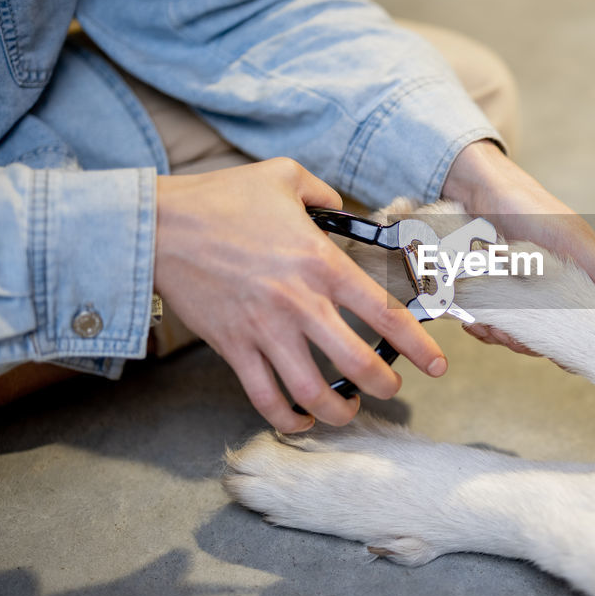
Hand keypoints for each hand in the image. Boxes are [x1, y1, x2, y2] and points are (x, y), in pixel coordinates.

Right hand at [154, 158, 446, 431]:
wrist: (159, 224)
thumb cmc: (223, 198)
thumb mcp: (286, 176)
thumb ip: (325, 194)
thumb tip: (343, 207)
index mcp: (322, 264)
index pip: (384, 314)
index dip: (417, 346)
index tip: (436, 365)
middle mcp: (300, 303)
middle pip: (357, 364)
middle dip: (385, 386)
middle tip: (393, 388)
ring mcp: (266, 330)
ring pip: (313, 392)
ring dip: (340, 412)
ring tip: (351, 412)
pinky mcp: (233, 347)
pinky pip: (265, 397)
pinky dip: (287, 418)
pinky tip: (302, 419)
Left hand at [442, 141, 594, 352]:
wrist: (482, 190)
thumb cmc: (535, 211)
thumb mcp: (576, 241)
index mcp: (576, 292)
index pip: (581, 336)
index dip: (573, 348)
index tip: (560, 348)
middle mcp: (547, 301)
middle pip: (542, 344)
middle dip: (527, 340)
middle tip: (514, 323)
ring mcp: (514, 301)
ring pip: (512, 338)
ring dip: (500, 332)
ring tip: (490, 315)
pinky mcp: (484, 300)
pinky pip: (483, 326)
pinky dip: (478, 323)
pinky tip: (472, 312)